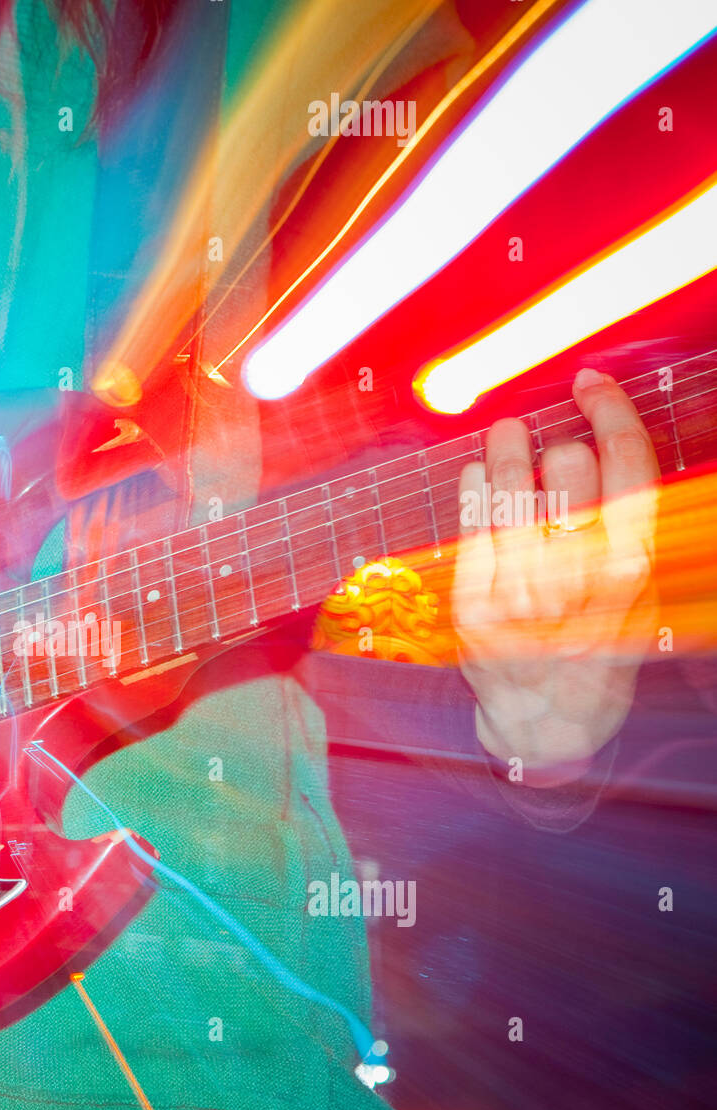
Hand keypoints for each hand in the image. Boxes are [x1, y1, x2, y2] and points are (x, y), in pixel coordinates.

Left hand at [453, 369, 658, 780]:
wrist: (547, 726)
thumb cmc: (599, 650)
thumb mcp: (640, 595)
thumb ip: (632, 529)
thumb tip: (609, 442)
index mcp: (633, 570)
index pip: (629, 465)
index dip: (610, 410)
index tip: (592, 383)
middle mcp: (578, 578)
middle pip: (568, 469)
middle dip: (559, 445)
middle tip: (551, 442)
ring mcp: (520, 592)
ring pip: (509, 491)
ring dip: (505, 450)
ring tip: (504, 433)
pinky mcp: (473, 606)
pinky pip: (469, 527)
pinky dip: (472, 488)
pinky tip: (475, 471)